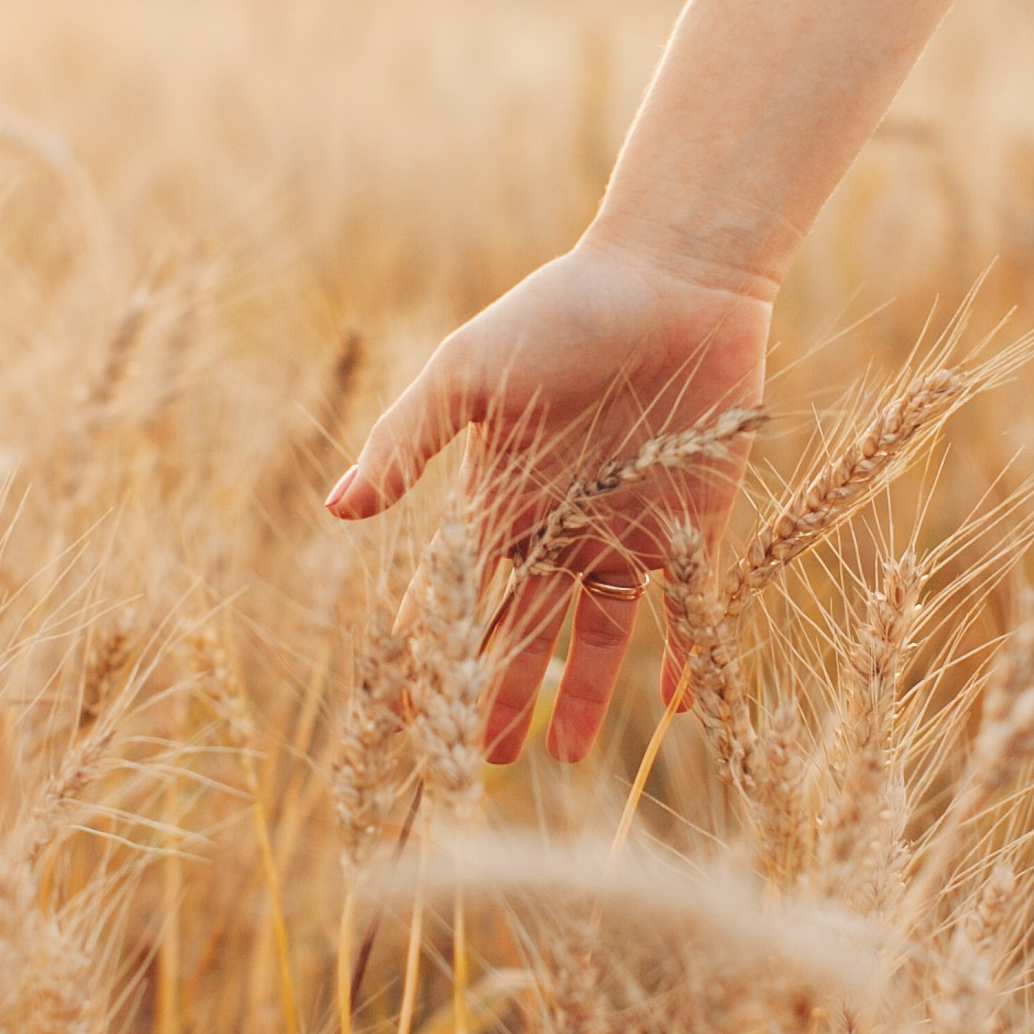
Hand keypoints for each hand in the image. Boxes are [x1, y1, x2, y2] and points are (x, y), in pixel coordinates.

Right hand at [325, 233, 772, 762]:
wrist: (675, 274)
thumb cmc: (562, 311)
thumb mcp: (468, 375)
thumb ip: (408, 442)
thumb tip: (336, 510)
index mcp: (504, 497)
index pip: (460, 592)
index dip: (437, 649)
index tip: (412, 711)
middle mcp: (564, 526)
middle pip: (526, 628)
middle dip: (503, 691)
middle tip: (485, 759)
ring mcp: (631, 530)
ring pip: (602, 632)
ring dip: (584, 692)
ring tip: (569, 755)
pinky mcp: (697, 524)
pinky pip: (690, 604)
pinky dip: (685, 651)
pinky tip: (674, 704)